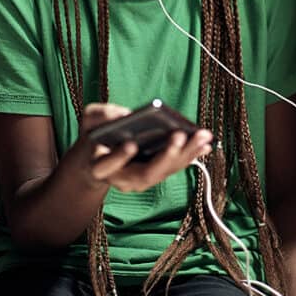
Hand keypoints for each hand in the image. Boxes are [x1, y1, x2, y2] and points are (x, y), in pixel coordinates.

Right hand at [68, 103, 212, 192]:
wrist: (97, 158)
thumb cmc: (95, 134)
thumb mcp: (89, 119)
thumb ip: (100, 115)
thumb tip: (124, 115)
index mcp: (99, 166)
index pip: (107, 165)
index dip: (119, 156)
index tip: (130, 143)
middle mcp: (121, 179)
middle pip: (145, 174)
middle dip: (164, 156)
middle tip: (178, 136)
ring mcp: (139, 181)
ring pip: (163, 172)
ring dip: (185, 155)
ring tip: (202, 136)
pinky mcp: (155, 176)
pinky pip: (173, 168)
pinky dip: (190, 156)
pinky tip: (205, 143)